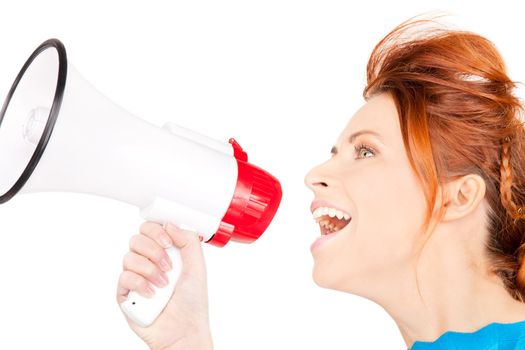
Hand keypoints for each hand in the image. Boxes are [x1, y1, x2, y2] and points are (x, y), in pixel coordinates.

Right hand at [117, 222, 212, 349]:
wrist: (184, 330)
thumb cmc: (192, 302)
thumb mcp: (198, 266)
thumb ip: (188, 241)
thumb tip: (170, 224)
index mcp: (166, 252)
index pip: (151, 228)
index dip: (156, 230)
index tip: (168, 242)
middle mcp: (149, 262)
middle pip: (137, 239)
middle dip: (154, 251)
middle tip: (168, 266)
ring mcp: (136, 277)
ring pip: (129, 257)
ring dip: (150, 270)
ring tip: (163, 285)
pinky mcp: (125, 293)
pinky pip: (124, 277)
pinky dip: (140, 284)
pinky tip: (152, 294)